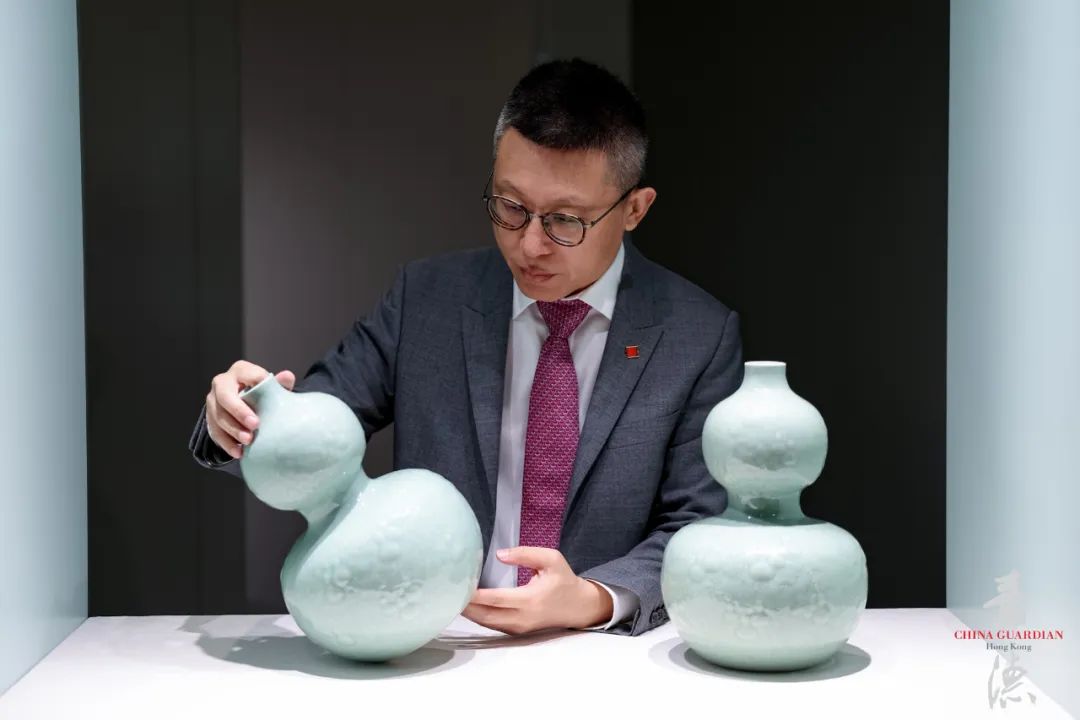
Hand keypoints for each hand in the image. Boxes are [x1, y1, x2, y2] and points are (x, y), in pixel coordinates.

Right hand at [205, 361, 295, 458]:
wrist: (247, 403)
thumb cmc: (262, 393)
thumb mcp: (272, 387)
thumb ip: (279, 383)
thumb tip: (288, 376)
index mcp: (240, 370)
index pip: (247, 374)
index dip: (256, 386)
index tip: (267, 400)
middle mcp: (222, 383)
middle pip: (225, 396)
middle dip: (239, 411)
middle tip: (255, 424)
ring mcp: (213, 401)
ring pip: (219, 416)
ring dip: (234, 430)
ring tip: (249, 441)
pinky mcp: (210, 418)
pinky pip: (215, 432)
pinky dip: (227, 444)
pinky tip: (239, 452)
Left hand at [461, 547, 613, 633]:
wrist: (578, 607)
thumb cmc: (563, 580)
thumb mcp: (551, 559)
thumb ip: (525, 554)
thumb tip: (499, 554)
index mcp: (531, 599)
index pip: (496, 599)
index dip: (476, 595)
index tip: (459, 587)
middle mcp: (522, 617)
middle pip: (486, 615)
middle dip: (465, 606)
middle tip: (447, 592)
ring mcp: (519, 627)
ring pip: (487, 622)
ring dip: (469, 612)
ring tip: (453, 596)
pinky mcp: (516, 631)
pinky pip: (492, 624)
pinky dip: (478, 616)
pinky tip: (468, 605)